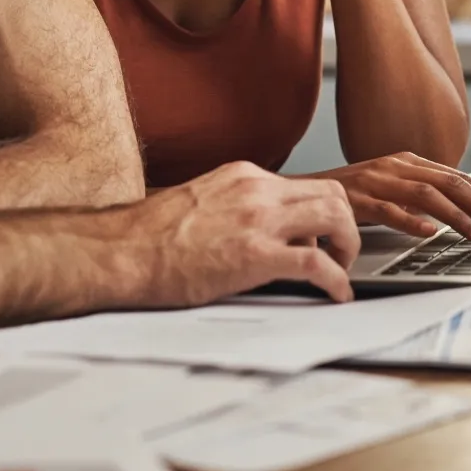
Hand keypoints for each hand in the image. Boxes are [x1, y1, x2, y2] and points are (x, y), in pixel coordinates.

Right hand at [129, 161, 360, 303]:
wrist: (121, 251)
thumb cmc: (149, 237)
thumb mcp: (203, 203)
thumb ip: (236, 208)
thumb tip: (257, 231)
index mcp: (243, 176)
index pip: (305, 184)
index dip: (323, 213)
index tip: (323, 236)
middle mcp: (257, 190)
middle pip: (332, 193)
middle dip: (347, 225)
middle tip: (341, 253)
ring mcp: (258, 220)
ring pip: (336, 216)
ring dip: (348, 246)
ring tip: (341, 271)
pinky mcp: (255, 255)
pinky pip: (317, 264)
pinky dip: (337, 281)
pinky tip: (337, 294)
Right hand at [305, 152, 470, 242]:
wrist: (301, 191)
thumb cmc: (349, 194)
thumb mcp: (389, 187)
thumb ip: (417, 194)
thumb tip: (456, 212)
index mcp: (407, 161)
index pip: (457, 177)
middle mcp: (395, 166)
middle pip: (451, 184)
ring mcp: (376, 181)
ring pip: (427, 196)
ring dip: (458, 218)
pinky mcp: (356, 199)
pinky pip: (389, 210)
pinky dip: (411, 221)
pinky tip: (429, 234)